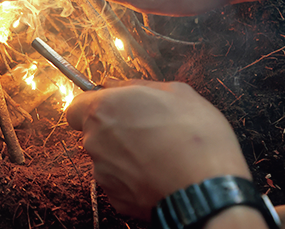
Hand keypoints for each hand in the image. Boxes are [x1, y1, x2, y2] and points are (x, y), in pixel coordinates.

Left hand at [66, 80, 250, 219]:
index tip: (113, 106)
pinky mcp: (115, 198)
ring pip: (107, 157)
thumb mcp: (177, 92)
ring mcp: (103, 171)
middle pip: (93, 131)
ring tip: (159, 153)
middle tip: (147, 128)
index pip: (77, 106)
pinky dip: (134, 178)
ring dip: (125, 154)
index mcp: (105, 109)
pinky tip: (159, 173)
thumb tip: (119, 85)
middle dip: (114, 129)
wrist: (207, 190)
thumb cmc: (196, 138)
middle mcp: (95, 140)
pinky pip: (119, 181)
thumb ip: (138, 85)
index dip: (95, 105)